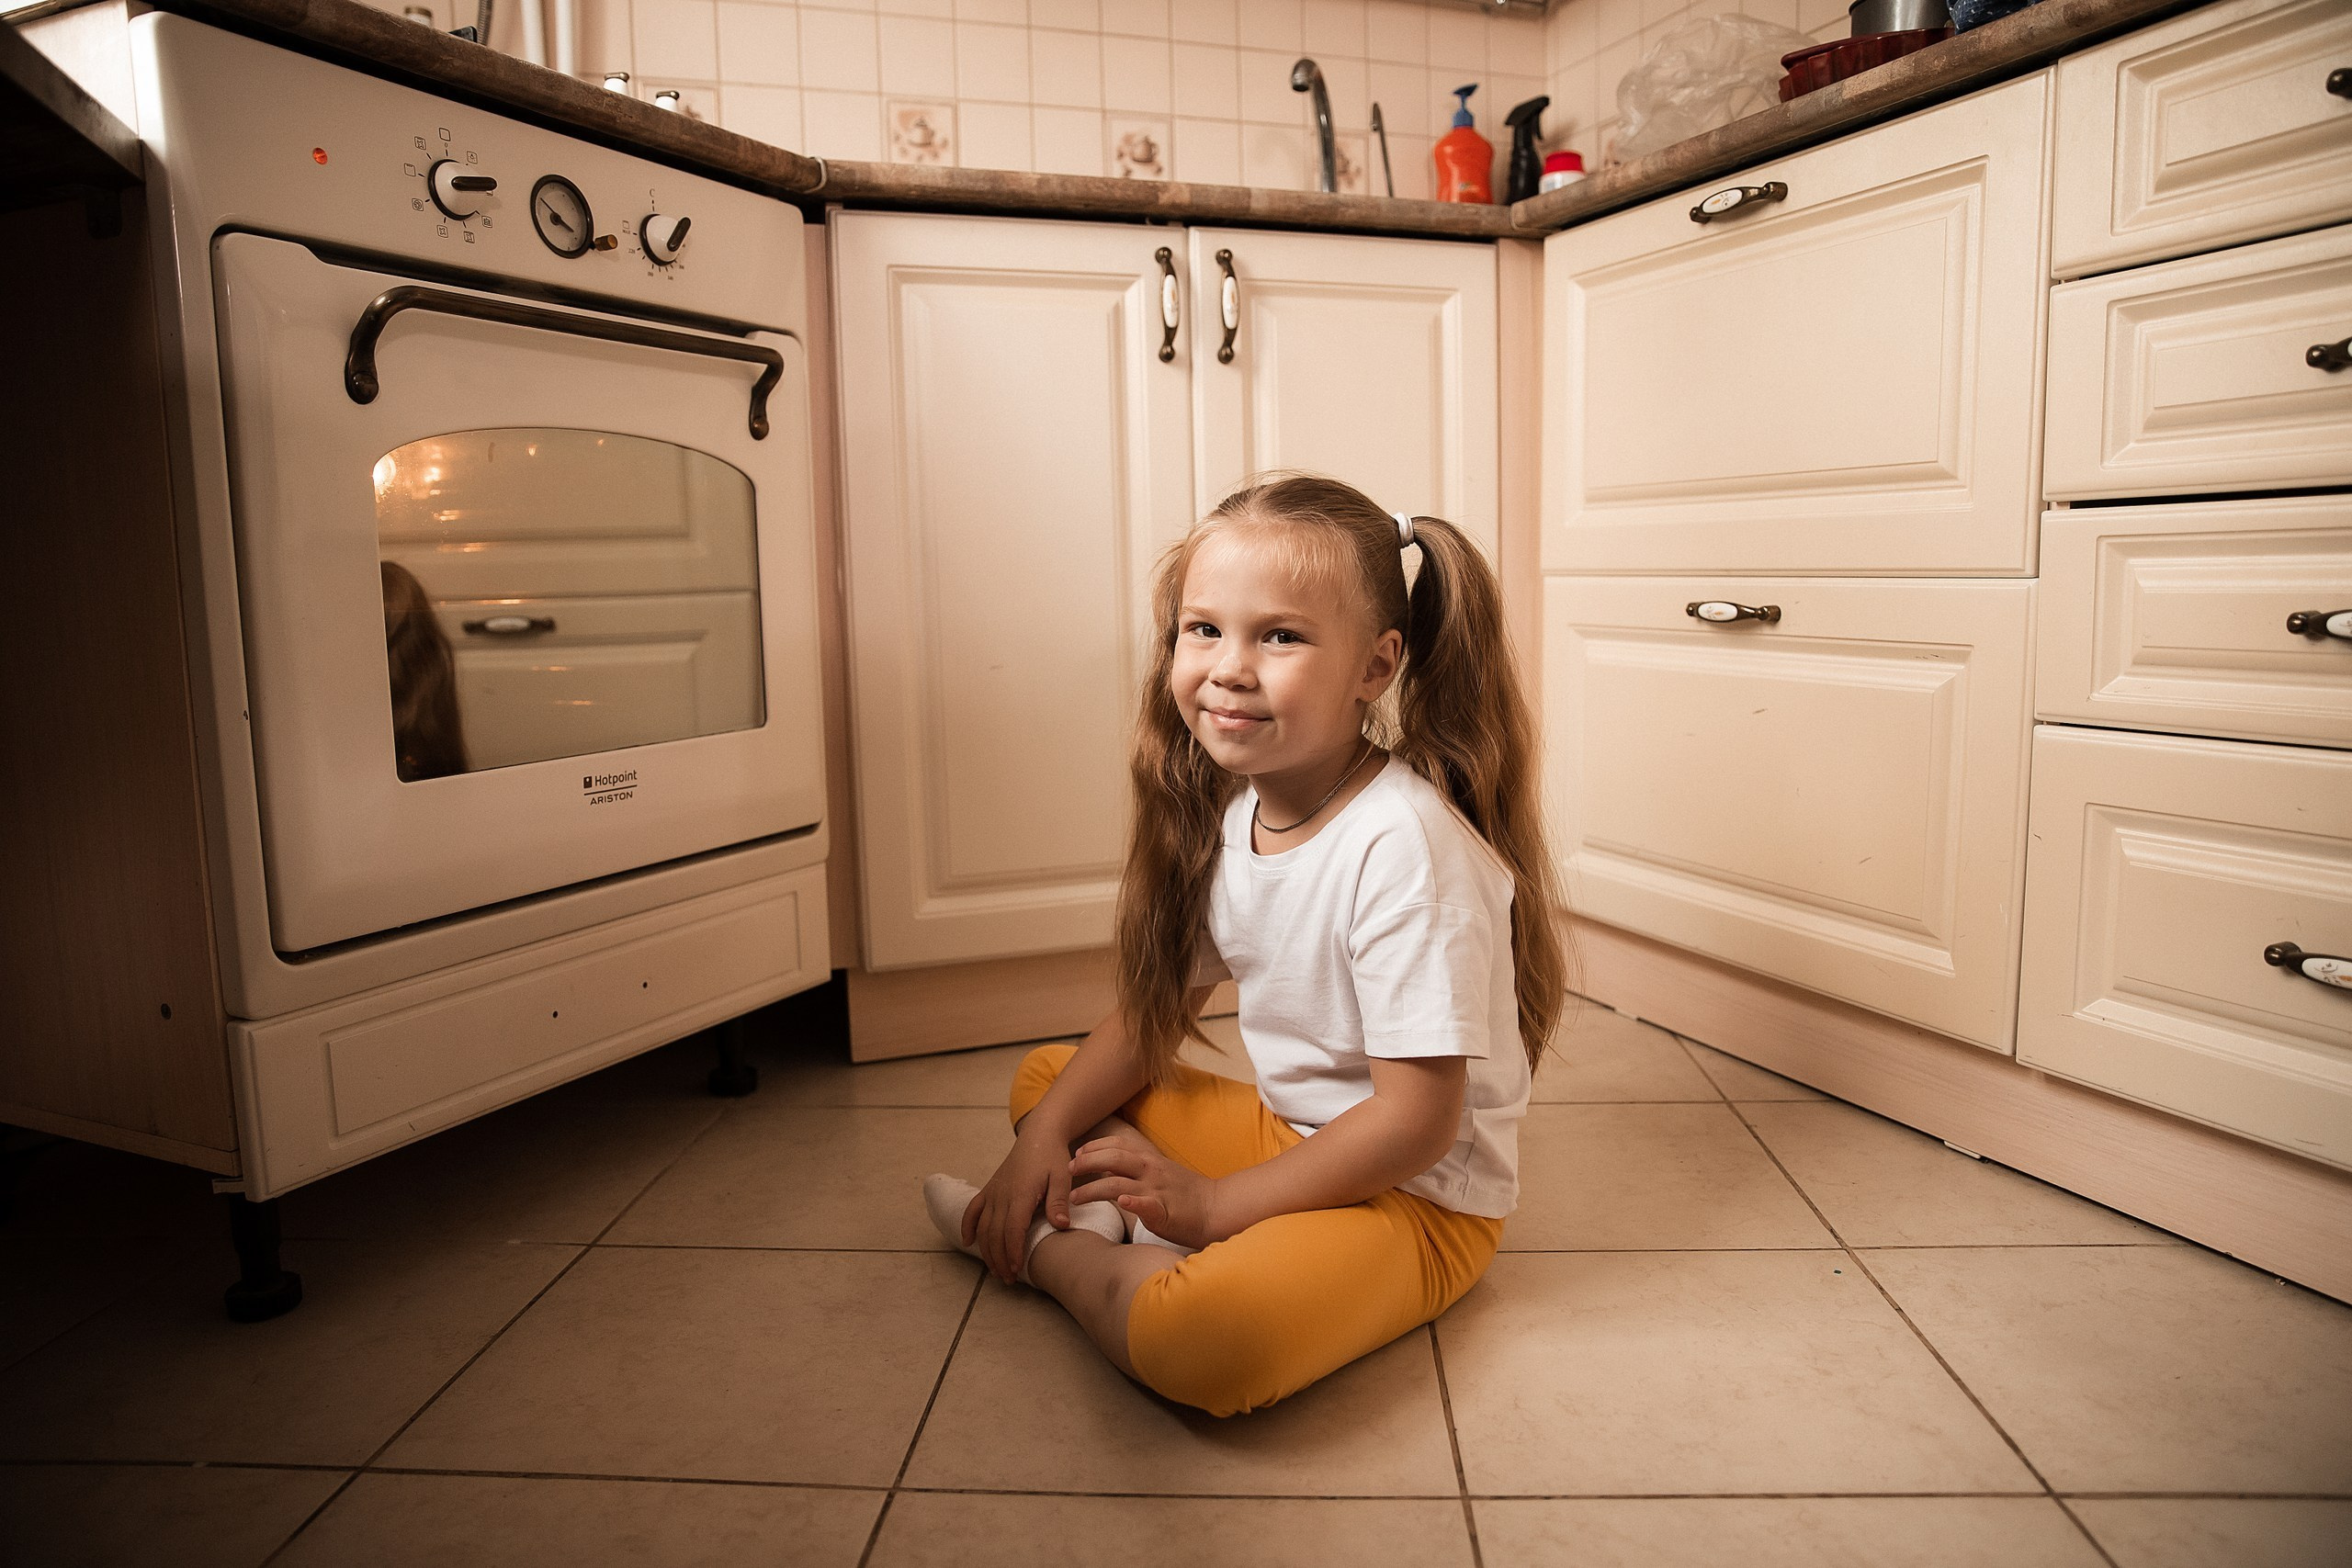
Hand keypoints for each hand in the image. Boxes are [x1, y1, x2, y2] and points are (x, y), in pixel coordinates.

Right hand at [964, 1130, 1075, 1283]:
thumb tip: (1061, 1225)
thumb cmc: (1053, 1157)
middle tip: (1008, 1279)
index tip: (1017, 1270)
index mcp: (1020, 1193)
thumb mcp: (1063, 1177)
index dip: (1012, 1251)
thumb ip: (1059, 1201)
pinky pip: (973, 1209)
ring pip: (982, 1226)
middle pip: (994, 1233)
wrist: (1039, 1136)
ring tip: (996, 1270)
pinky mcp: (989, 1188)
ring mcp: (993, 1191)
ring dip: (986, 1250)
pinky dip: (968, 1226)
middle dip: (999, 1259)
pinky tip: (968, 1243)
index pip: (1012, 1229)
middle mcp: (1001, 1194)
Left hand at [1068, 1136, 1221, 1249]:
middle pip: (1112, 1159)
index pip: (1117, 1146)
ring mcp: (1157, 1190)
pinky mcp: (1164, 1211)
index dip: (1093, 1148)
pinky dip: (1132, 1201)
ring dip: (1093, 1189)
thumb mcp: (1159, 1173)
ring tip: (1075, 1198)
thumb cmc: (1186, 1194)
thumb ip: (1135, 1168)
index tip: (1075, 1155)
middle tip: (1067, 1171)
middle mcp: (1151, 1171)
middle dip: (1086, 1163)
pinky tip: (1120, 1202)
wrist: (1216, 1208)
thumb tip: (1107, 1167)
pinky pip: (1146, 1204)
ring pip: (1118, 1184)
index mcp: (1149, 1160)